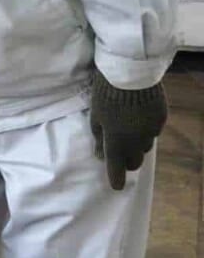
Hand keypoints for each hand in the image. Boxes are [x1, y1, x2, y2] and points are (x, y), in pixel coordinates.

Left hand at [90, 67, 166, 189]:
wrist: (130, 71)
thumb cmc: (105, 92)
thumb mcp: (95, 115)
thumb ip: (99, 137)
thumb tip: (100, 155)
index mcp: (116, 139)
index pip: (116, 166)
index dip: (116, 178)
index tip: (116, 186)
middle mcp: (136, 139)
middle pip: (134, 161)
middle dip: (127, 162)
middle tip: (119, 156)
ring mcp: (151, 130)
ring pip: (145, 147)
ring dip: (136, 146)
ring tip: (128, 134)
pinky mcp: (161, 119)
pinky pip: (153, 132)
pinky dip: (145, 131)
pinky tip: (138, 120)